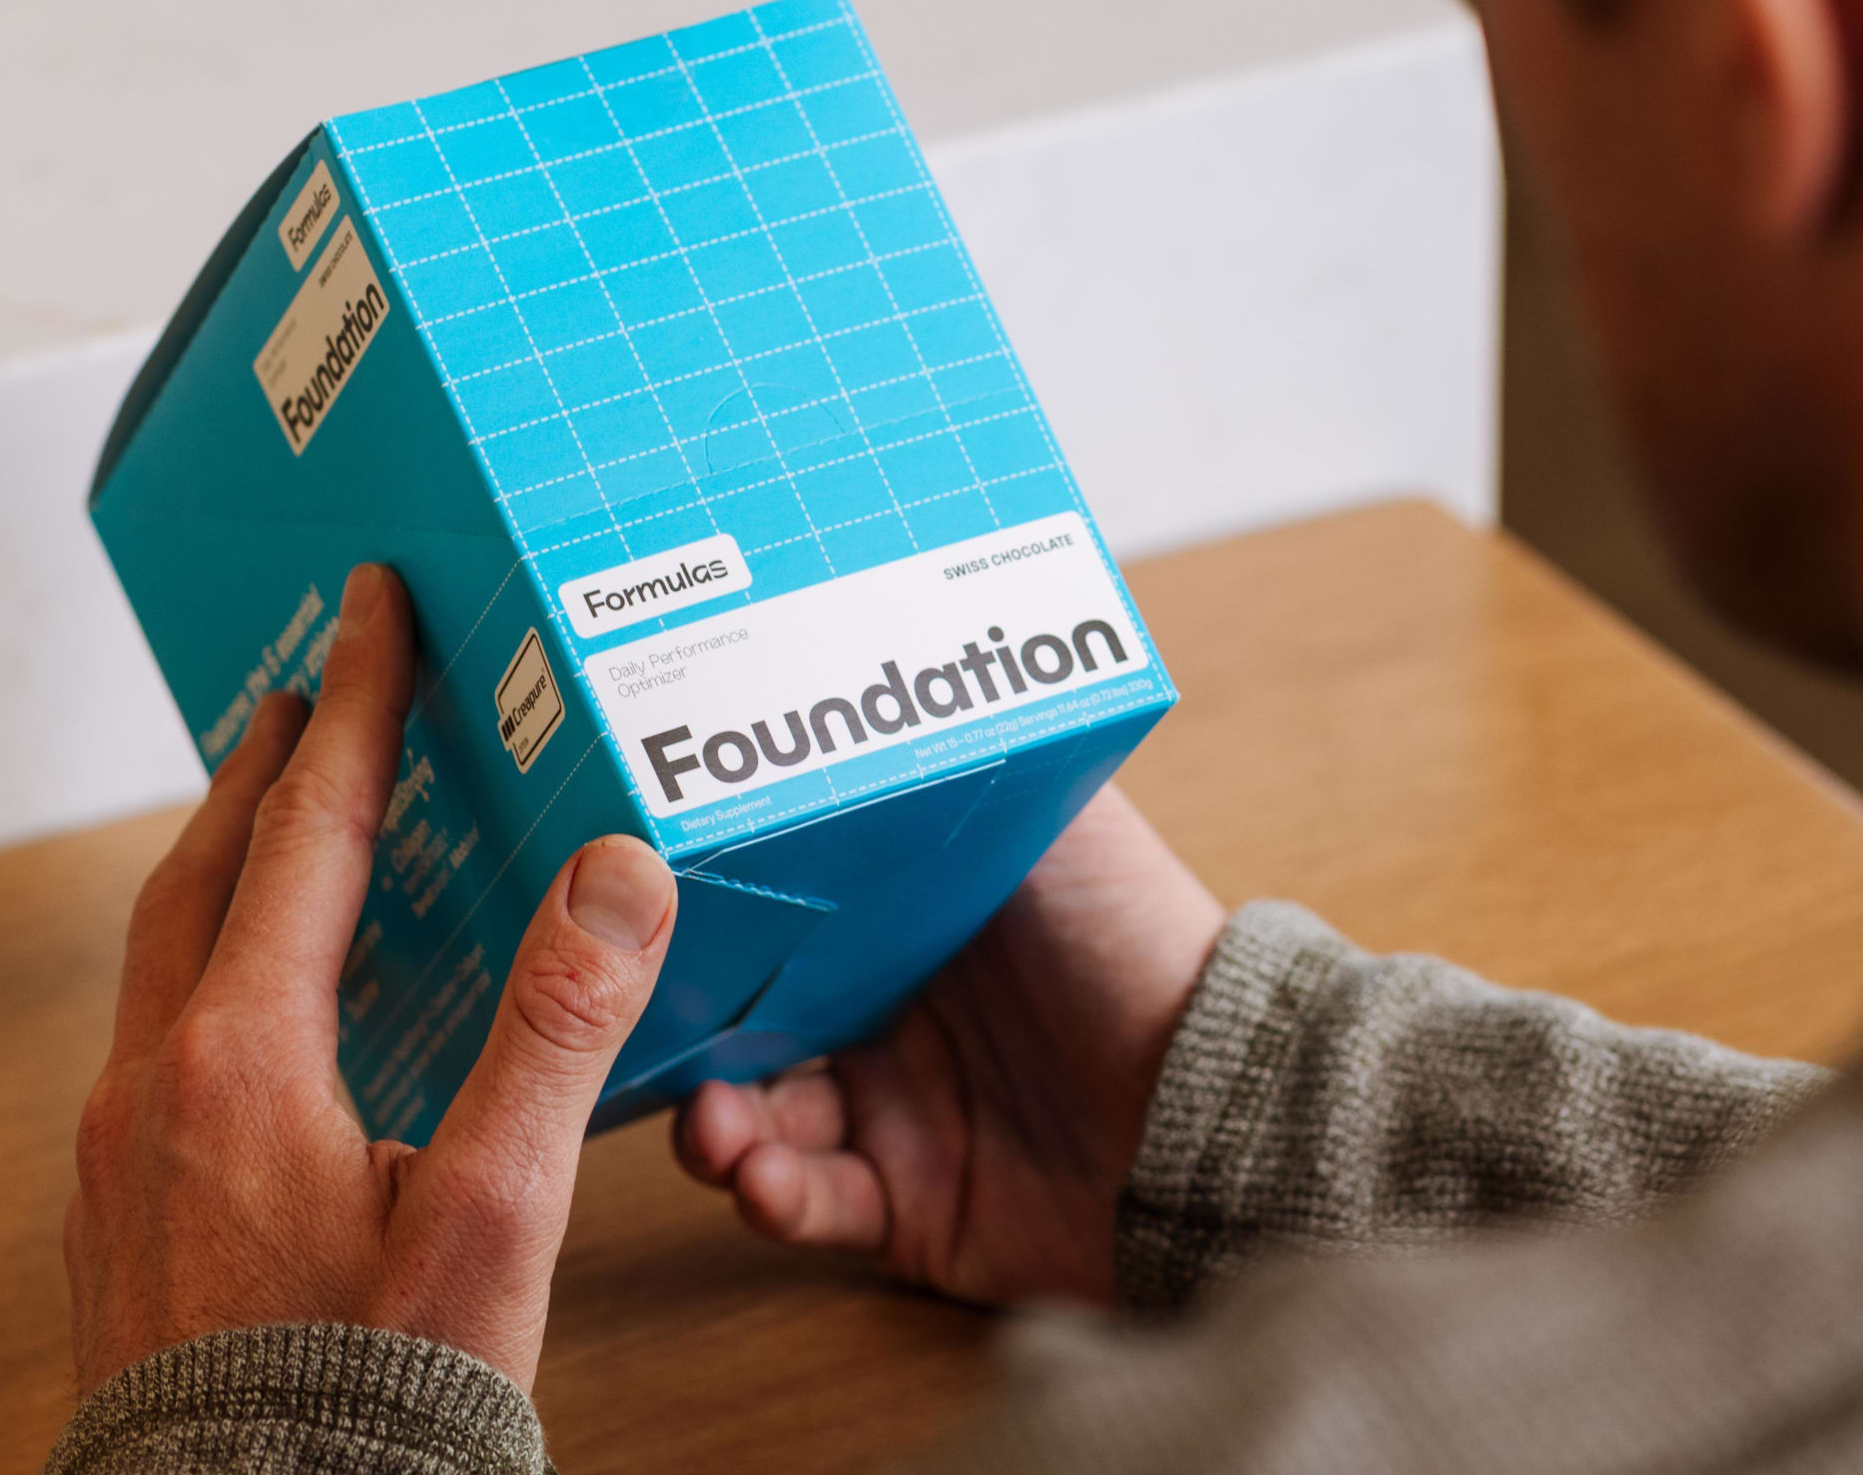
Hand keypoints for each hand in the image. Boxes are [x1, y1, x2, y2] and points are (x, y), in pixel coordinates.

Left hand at [65, 563, 677, 1394]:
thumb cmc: (369, 1414)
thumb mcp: (494, 1220)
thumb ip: (553, 1032)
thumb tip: (615, 873)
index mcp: (236, 1062)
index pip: (306, 835)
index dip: (354, 709)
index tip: (372, 609)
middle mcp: (148, 1092)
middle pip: (200, 874)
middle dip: (264, 769)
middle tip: (312, 685)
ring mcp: (113, 1163)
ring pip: (163, 962)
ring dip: (228, 868)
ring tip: (283, 824)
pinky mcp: (112, 1226)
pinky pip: (155, 1044)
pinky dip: (209, 969)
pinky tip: (256, 1007)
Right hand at [670, 784, 1224, 1309]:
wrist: (1221, 1109)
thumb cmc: (1143, 943)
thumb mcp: (1053, 817)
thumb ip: (953, 757)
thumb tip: (870, 652)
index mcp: (912, 919)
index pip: (778, 913)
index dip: (708, 918)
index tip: (640, 911)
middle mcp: (893, 1013)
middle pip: (743, 1019)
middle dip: (686, 1032)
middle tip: (651, 1032)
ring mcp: (897, 1116)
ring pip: (755, 1119)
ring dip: (717, 1123)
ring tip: (717, 1126)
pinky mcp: (910, 1210)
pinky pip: (809, 1205)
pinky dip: (772, 1194)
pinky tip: (763, 1177)